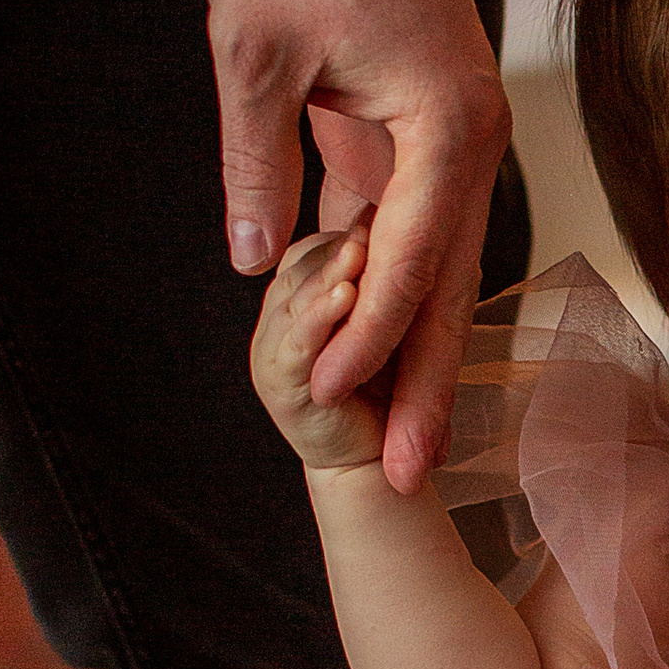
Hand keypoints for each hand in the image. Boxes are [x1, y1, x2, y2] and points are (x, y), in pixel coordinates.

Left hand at [206, 0, 510, 494]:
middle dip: (421, 384)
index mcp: (445, 123)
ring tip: (399, 438)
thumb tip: (252, 263)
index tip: (326, 403)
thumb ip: (256, 161)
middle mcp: (471, 137)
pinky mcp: (427, 125)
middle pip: (446, 284)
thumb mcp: (253, 50)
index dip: (367, 338)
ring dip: (414, 350)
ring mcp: (456, 134)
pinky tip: (377, 351)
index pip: (408, 258)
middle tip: (403, 477)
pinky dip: (397, 291)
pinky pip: (418, 227)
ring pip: (438, 265)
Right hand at [251, 227, 388, 472]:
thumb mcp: (388, 319)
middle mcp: (279, 317)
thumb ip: (381, 279)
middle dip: (338, 248)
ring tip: (358, 254)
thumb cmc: (389, 384)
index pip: (315, 250)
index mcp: (301, 296)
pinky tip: (345, 297)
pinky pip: (298, 341)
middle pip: (303, 268)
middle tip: (371, 223)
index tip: (381, 213)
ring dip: (329, 275)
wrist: (379, 456)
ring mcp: (272, 347)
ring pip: (297, 299)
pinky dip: (320, 317)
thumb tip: (396, 222)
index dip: (345, 233)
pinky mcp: (277, 380)